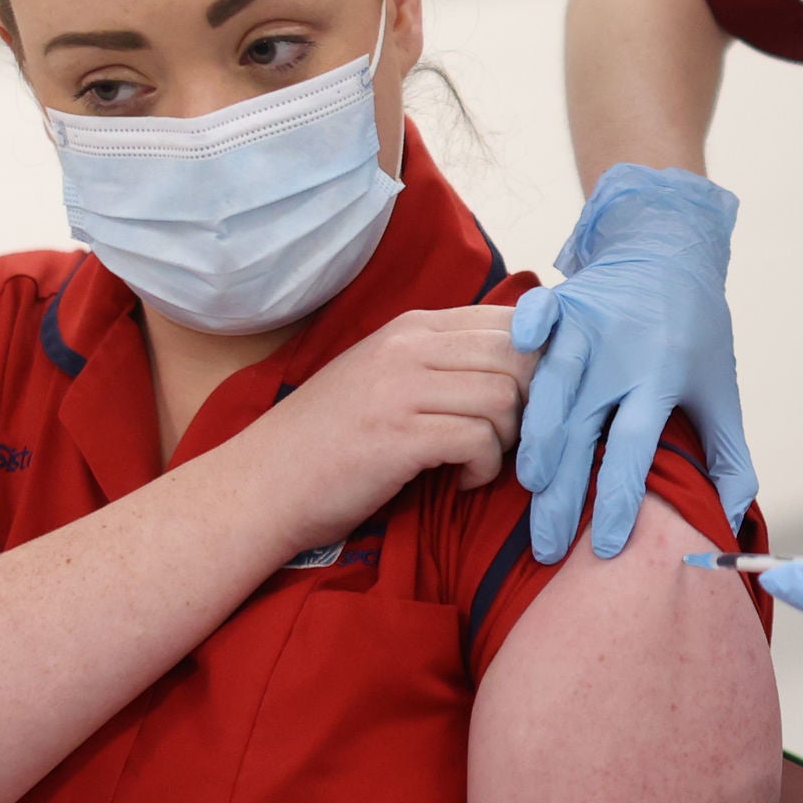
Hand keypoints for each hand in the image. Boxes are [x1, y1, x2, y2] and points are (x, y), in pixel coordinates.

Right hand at [236, 307, 536, 549]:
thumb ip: (441, 360)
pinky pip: (479, 440)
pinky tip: (461, 480)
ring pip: (506, 396)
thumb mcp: (385, 376)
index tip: (530, 401)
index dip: (539, 361)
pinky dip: (485, 468)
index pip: (510, 319)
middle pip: (519, 354)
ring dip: (509, 440)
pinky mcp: (399, 437)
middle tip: (509, 438)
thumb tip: (521, 363)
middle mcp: (408, 347)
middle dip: (533, 403)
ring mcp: (401, 389)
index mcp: (411, 327)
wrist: (263, 484)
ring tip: (479, 460)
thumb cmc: (331, 439)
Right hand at [510, 166, 756, 563]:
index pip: (635, 448)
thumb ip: (729, 458)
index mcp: (662, 378)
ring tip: (525, 487)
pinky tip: (502, 371)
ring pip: (551, 387)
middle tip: (547, 547)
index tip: (608, 545)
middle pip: (583, 430)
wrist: (672, 253)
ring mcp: (588, 324)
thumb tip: (727, 520)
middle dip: (563, 494)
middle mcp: (623, 353)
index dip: (620, 497)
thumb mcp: (720, 393)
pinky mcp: (563, 301)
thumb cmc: (696, 333)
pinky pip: (536, 319)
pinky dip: (522, 337)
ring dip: (535, 438)